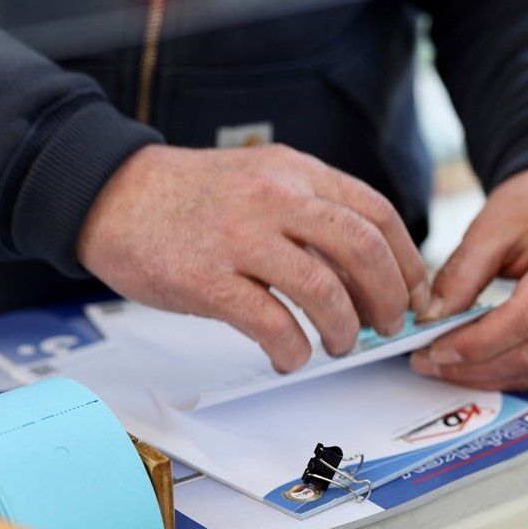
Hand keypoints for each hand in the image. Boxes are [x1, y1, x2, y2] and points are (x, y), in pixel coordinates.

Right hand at [78, 144, 429, 371]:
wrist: (112, 195)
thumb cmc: (191, 198)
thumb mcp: (263, 179)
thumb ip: (312, 210)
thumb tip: (369, 268)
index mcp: (296, 172)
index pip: (377, 213)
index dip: (408, 260)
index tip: (416, 293)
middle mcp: (275, 198)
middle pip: (362, 249)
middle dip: (387, 297)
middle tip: (384, 326)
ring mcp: (241, 237)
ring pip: (323, 289)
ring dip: (342, 328)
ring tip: (337, 345)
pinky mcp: (208, 279)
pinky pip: (270, 323)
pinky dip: (291, 349)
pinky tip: (289, 356)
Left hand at [410, 167, 527, 388]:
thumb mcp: (491, 228)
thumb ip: (460, 276)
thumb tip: (430, 322)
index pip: (526, 318)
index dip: (478, 342)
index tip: (434, 350)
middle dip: (474, 365)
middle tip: (427, 362)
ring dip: (488, 376)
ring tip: (444, 367)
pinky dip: (508, 373)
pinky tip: (474, 366)